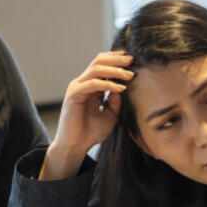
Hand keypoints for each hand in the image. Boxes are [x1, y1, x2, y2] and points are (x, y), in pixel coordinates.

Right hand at [41, 51, 133, 179]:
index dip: (116, 59)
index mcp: (91, 85)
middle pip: (99, 61)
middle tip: (132, 60)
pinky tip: (120, 88)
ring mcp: (77, 87)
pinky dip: (107, 84)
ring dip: (114, 70)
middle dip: (116, 59)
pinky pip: (92, 84)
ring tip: (129, 75)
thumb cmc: (92, 132)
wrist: (76, 146)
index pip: (103, 64)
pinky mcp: (74, 94)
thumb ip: (116, 100)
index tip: (132, 60)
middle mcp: (83, 83)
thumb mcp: (111, 114)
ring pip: (96, 69)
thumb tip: (122, 85)